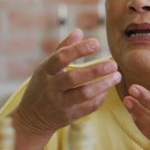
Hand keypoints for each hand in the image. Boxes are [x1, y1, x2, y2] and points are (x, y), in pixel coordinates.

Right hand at [11, 29, 121, 149]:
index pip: (61, 58)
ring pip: (83, 94)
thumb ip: (63, 49)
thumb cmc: (43, 86)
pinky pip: (88, 107)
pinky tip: (108, 89)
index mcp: (45, 71)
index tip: (97, 43)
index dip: (78, 49)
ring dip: (103, 85)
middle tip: (113, 64)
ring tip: (117, 76)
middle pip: (74, 78)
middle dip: (96, 70)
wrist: (31, 118)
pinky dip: (100, 97)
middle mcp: (50, 88)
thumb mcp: (46, 67)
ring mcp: (59, 103)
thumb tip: (79, 31)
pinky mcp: (68, 116)